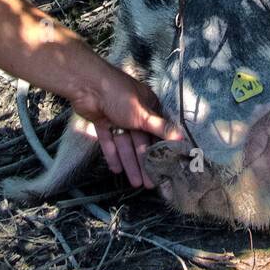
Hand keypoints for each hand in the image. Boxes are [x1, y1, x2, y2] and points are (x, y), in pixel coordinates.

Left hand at [69, 66, 180, 189]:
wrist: (87, 85)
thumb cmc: (119, 95)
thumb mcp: (143, 114)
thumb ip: (161, 128)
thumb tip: (182, 138)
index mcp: (149, 107)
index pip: (158, 133)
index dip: (160, 152)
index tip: (164, 170)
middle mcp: (135, 113)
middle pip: (141, 142)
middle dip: (144, 163)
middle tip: (149, 183)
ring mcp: (118, 117)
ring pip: (125, 144)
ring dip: (129, 163)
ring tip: (135, 183)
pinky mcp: (102, 121)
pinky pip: (109, 140)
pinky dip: (112, 154)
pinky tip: (116, 169)